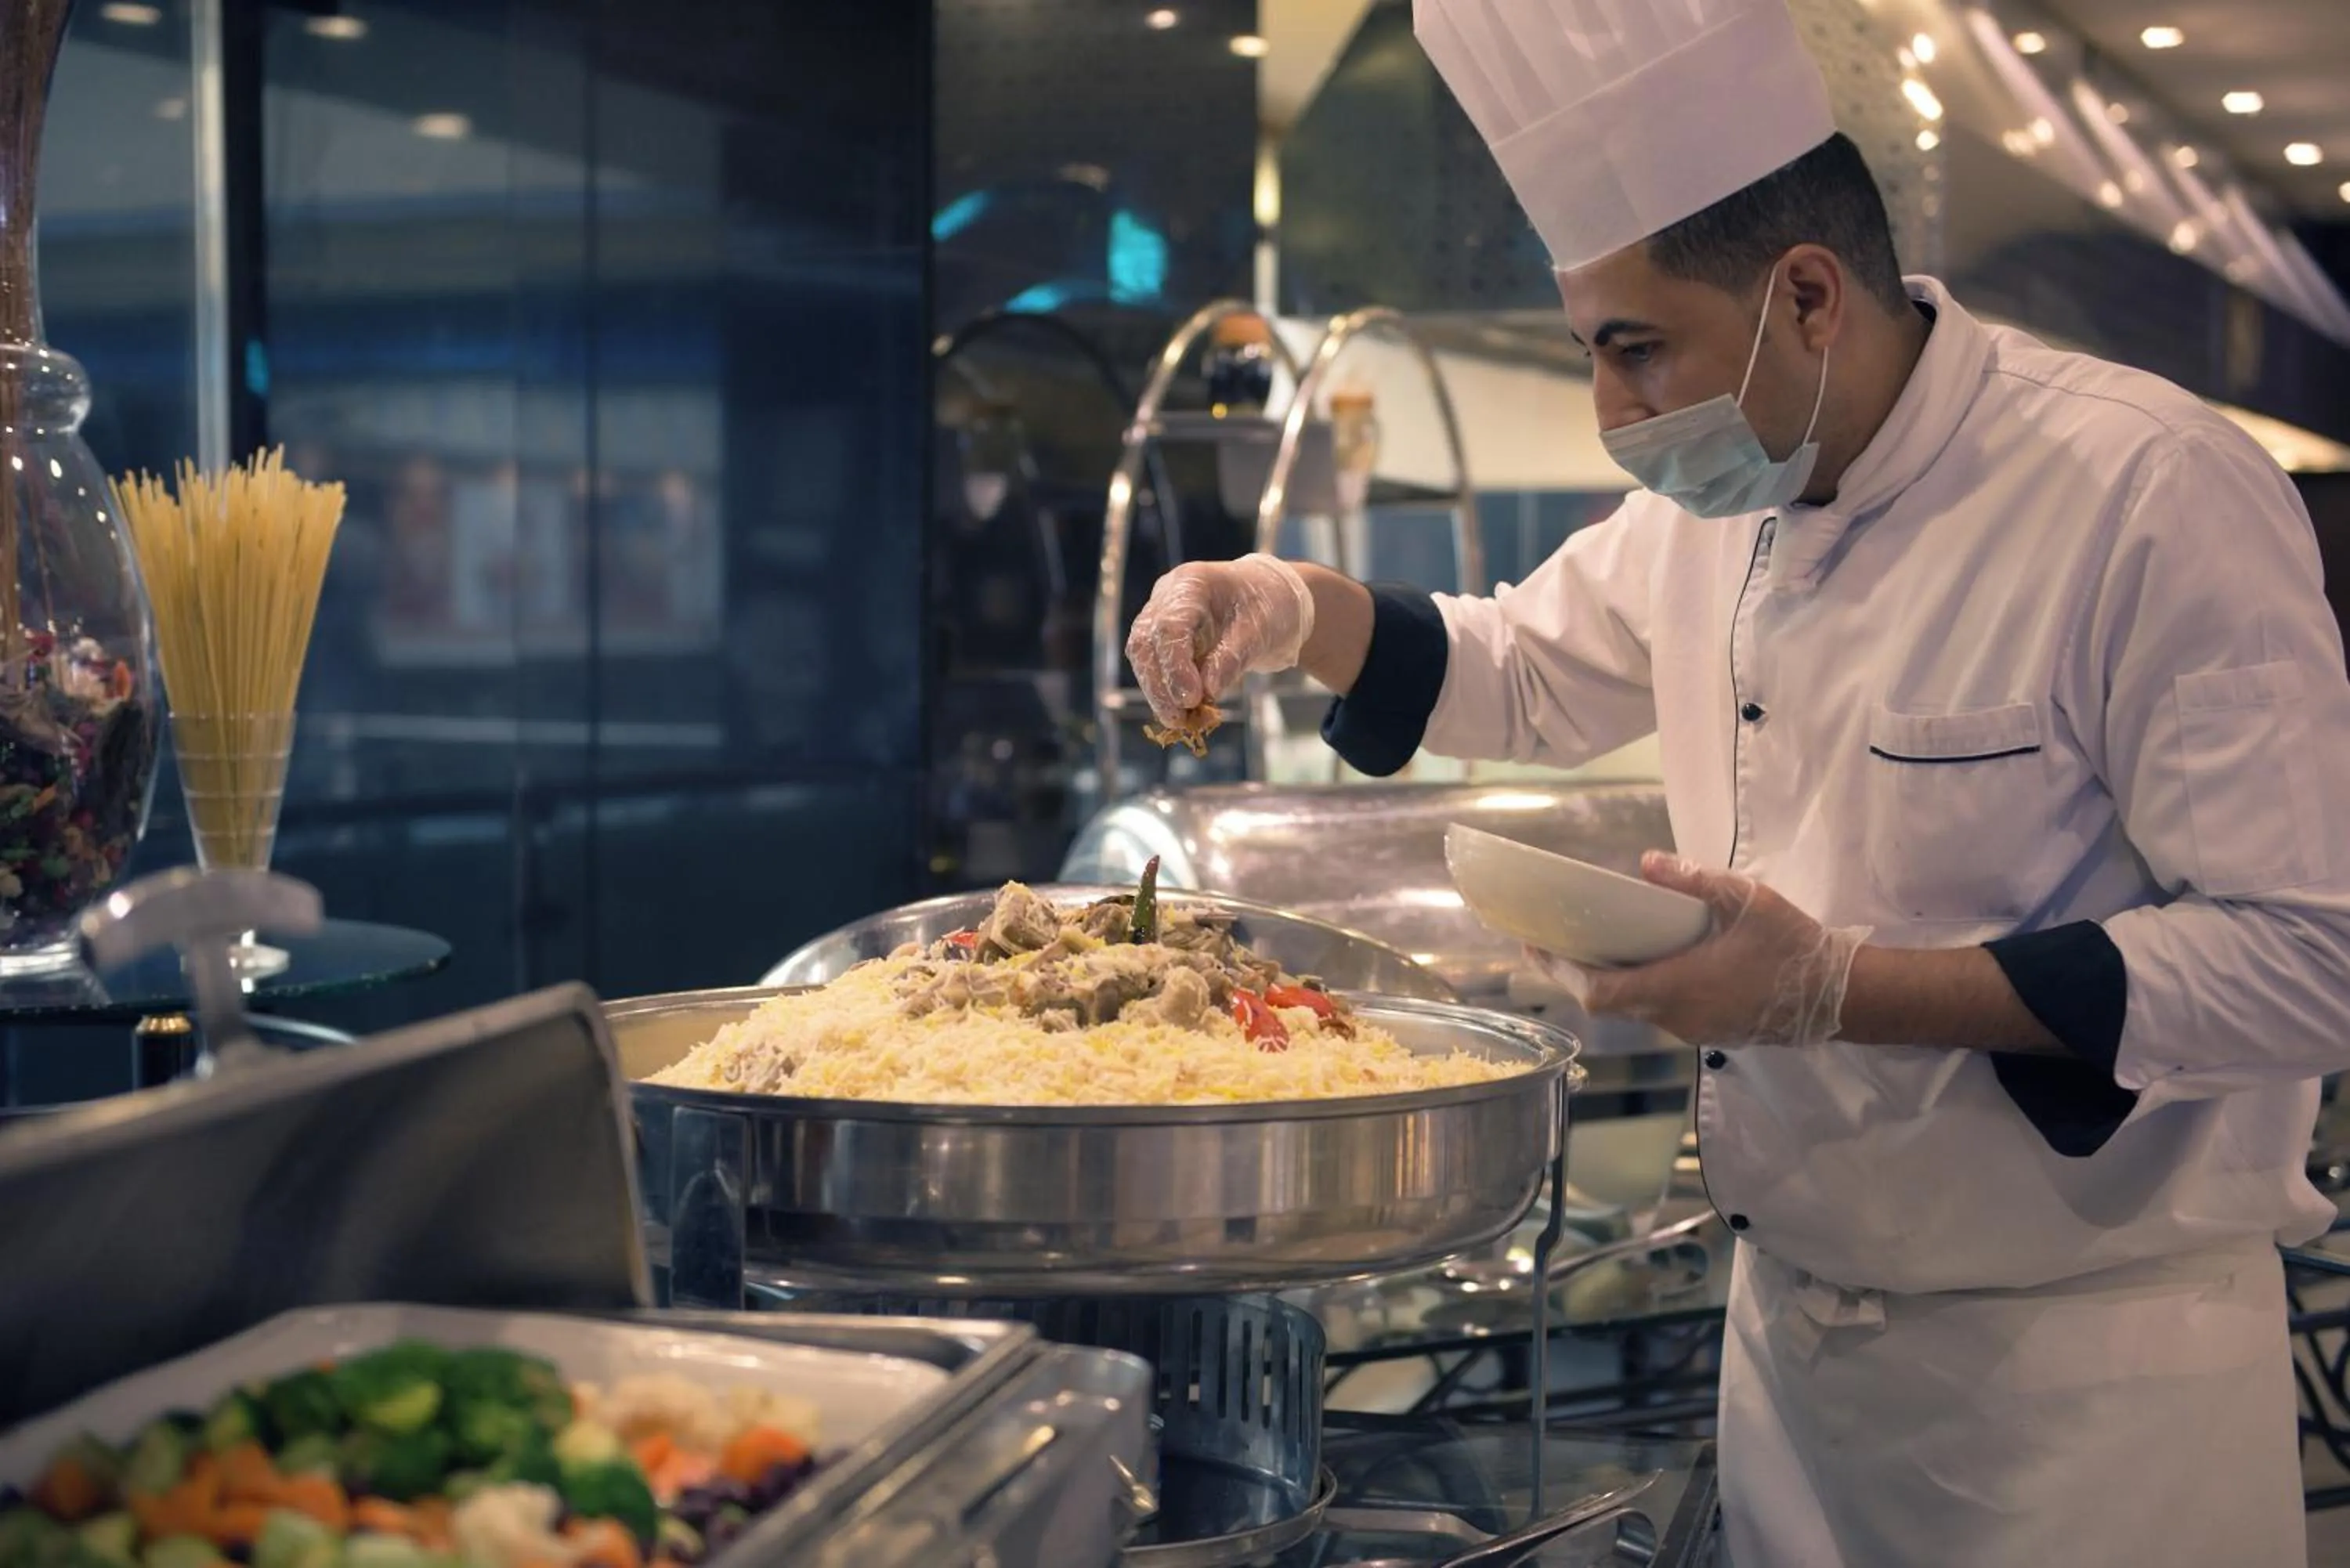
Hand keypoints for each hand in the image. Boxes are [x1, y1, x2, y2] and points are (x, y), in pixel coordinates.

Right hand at [1126, 554, 1314, 726]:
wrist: (1273, 601)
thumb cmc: (1269, 606)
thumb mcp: (1260, 630)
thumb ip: (1232, 658)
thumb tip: (1207, 692)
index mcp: (1191, 583)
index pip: (1169, 626)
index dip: (1175, 666)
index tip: (1191, 699)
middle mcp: (1167, 597)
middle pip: (1145, 642)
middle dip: (1158, 684)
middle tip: (1177, 719)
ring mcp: (1161, 616)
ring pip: (1143, 656)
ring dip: (1158, 692)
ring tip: (1180, 721)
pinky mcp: (1164, 638)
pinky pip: (1155, 666)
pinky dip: (1166, 691)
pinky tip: (1183, 713)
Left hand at [1523, 852, 1870, 1047]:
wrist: (1843, 996)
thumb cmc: (1794, 946)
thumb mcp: (1747, 901)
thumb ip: (1695, 880)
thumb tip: (1645, 861)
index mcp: (1677, 987)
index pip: (1599, 992)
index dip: (1561, 972)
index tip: (1532, 945)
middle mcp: (1675, 1016)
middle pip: (1606, 1002)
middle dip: (1571, 973)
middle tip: (1543, 941)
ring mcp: (1692, 1028)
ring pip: (1631, 1008)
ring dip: (1603, 980)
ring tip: (1582, 944)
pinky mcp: (1708, 1029)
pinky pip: (1657, 1009)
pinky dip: (1634, 986)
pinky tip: (1634, 960)